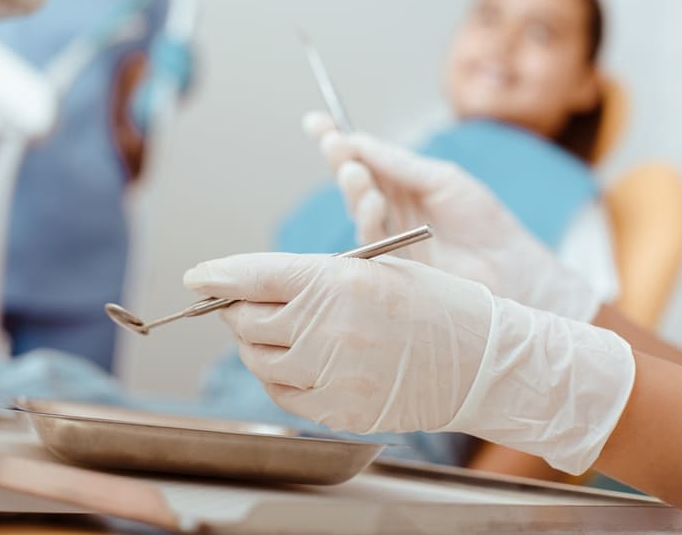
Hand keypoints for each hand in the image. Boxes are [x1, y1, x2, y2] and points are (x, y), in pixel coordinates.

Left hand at [184, 252, 634, 474]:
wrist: (484, 362)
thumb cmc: (437, 306)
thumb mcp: (379, 270)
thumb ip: (314, 277)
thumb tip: (253, 286)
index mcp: (342, 281)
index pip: (255, 276)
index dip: (218, 275)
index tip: (196, 277)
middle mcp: (331, 328)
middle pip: (247, 319)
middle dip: (235, 308)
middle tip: (240, 302)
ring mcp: (334, 375)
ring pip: (258, 358)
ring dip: (255, 342)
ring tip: (274, 332)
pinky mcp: (340, 411)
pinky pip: (281, 393)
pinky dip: (275, 375)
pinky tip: (292, 362)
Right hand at [304, 112, 599, 321]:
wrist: (509, 267)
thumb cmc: (483, 221)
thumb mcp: (442, 179)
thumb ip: (400, 163)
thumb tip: (358, 140)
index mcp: (401, 181)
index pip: (361, 156)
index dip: (336, 138)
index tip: (315, 121)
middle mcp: (388, 208)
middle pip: (351, 179)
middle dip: (339, 159)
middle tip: (335, 145)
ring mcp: (386, 237)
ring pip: (356, 208)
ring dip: (354, 188)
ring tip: (358, 175)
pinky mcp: (389, 265)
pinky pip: (367, 241)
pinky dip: (367, 219)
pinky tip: (374, 205)